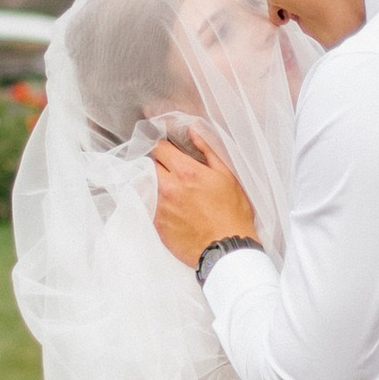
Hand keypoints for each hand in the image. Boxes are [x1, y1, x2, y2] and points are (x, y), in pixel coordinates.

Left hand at [151, 126, 258, 267]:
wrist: (227, 248)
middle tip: (169, 168)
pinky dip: (155, 202)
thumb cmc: (232, 212)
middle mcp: (168, 187)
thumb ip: (207, 149)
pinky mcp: (157, 224)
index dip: (160, 144)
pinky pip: (148, 206)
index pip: (159, 147)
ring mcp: (159, 207)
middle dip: (157, 162)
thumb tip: (193, 130)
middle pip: (149, 164)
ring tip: (169, 188)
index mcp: (186, 172)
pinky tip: (170, 207)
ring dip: (154, 182)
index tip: (164, 146)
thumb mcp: (227, 175)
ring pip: (146, 185)